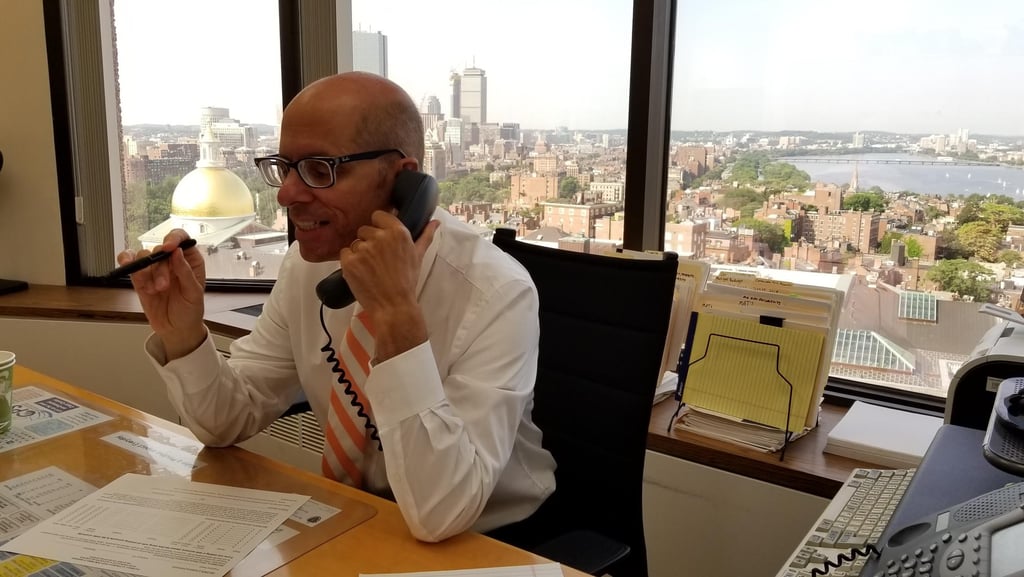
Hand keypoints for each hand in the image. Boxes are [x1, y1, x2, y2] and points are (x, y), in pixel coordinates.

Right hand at [117, 229, 206, 359]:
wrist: (177, 329)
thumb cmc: (190, 311)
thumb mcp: (194, 293)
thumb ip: (185, 272)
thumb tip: (177, 252)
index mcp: (189, 261)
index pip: (181, 239)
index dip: (173, 238)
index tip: (168, 248)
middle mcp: (171, 262)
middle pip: (160, 250)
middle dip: (160, 267)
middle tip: (163, 286)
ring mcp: (155, 270)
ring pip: (144, 257)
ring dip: (146, 272)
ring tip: (153, 290)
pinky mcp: (140, 279)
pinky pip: (130, 265)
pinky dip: (126, 262)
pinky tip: (126, 265)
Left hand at [340, 212, 439, 360]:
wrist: (393, 306)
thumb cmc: (407, 281)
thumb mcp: (418, 256)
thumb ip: (425, 236)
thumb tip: (435, 222)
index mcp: (398, 232)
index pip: (378, 215)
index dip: (379, 227)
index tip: (382, 239)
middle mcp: (379, 237)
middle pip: (365, 229)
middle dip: (369, 242)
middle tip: (378, 259)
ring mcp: (363, 249)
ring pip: (355, 242)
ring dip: (360, 253)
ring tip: (371, 269)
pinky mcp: (349, 261)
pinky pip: (345, 253)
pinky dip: (350, 262)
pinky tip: (362, 273)